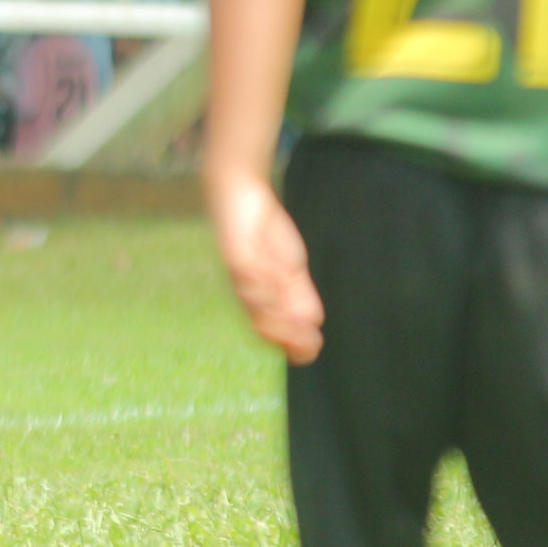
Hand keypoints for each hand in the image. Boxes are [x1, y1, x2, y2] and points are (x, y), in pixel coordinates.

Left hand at [208, 173, 324, 364]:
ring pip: (254, 304)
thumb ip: (299, 295)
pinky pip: (246, 274)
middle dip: (287, 336)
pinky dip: (263, 286)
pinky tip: (281, 289)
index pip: (269, 331)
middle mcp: (246, 290)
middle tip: (311, 343)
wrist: (242, 194)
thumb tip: (313, 324)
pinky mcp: (234, 252)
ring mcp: (239, 273)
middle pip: (261, 324)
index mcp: (260, 297)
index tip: (311, 352)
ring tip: (302, 326)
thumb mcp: (288, 269)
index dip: (288, 344)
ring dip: (278, 316)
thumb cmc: (264, 232)